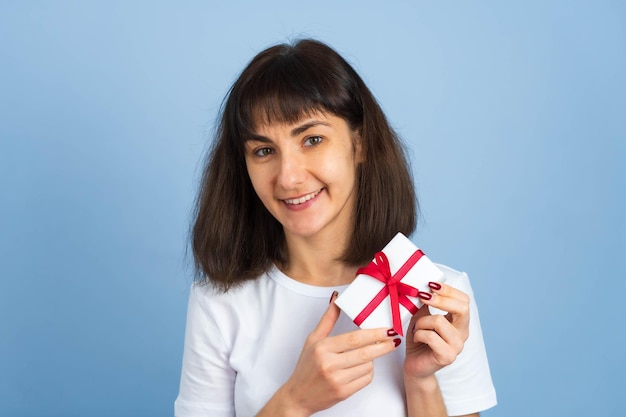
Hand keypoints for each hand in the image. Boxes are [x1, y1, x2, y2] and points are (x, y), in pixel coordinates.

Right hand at [279, 292, 401, 415]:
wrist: (299, 395)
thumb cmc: (306, 366)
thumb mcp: (313, 339)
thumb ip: (328, 319)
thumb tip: (337, 298)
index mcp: (322, 347)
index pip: (354, 338)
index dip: (374, 333)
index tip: (388, 330)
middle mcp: (329, 363)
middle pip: (365, 352)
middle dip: (383, 346)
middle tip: (394, 340)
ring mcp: (337, 379)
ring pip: (367, 366)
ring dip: (373, 360)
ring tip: (367, 355)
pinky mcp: (343, 392)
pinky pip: (365, 379)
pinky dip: (368, 372)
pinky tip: (362, 368)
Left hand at [404, 283, 469, 380]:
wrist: (415, 365)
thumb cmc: (419, 339)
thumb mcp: (421, 316)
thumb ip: (426, 303)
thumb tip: (423, 286)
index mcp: (459, 321)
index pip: (464, 300)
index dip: (449, 290)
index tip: (431, 284)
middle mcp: (462, 333)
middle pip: (462, 308)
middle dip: (440, 299)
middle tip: (423, 297)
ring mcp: (457, 346)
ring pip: (439, 321)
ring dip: (421, 322)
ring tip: (416, 328)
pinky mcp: (447, 356)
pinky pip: (430, 336)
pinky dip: (418, 334)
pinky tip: (417, 338)